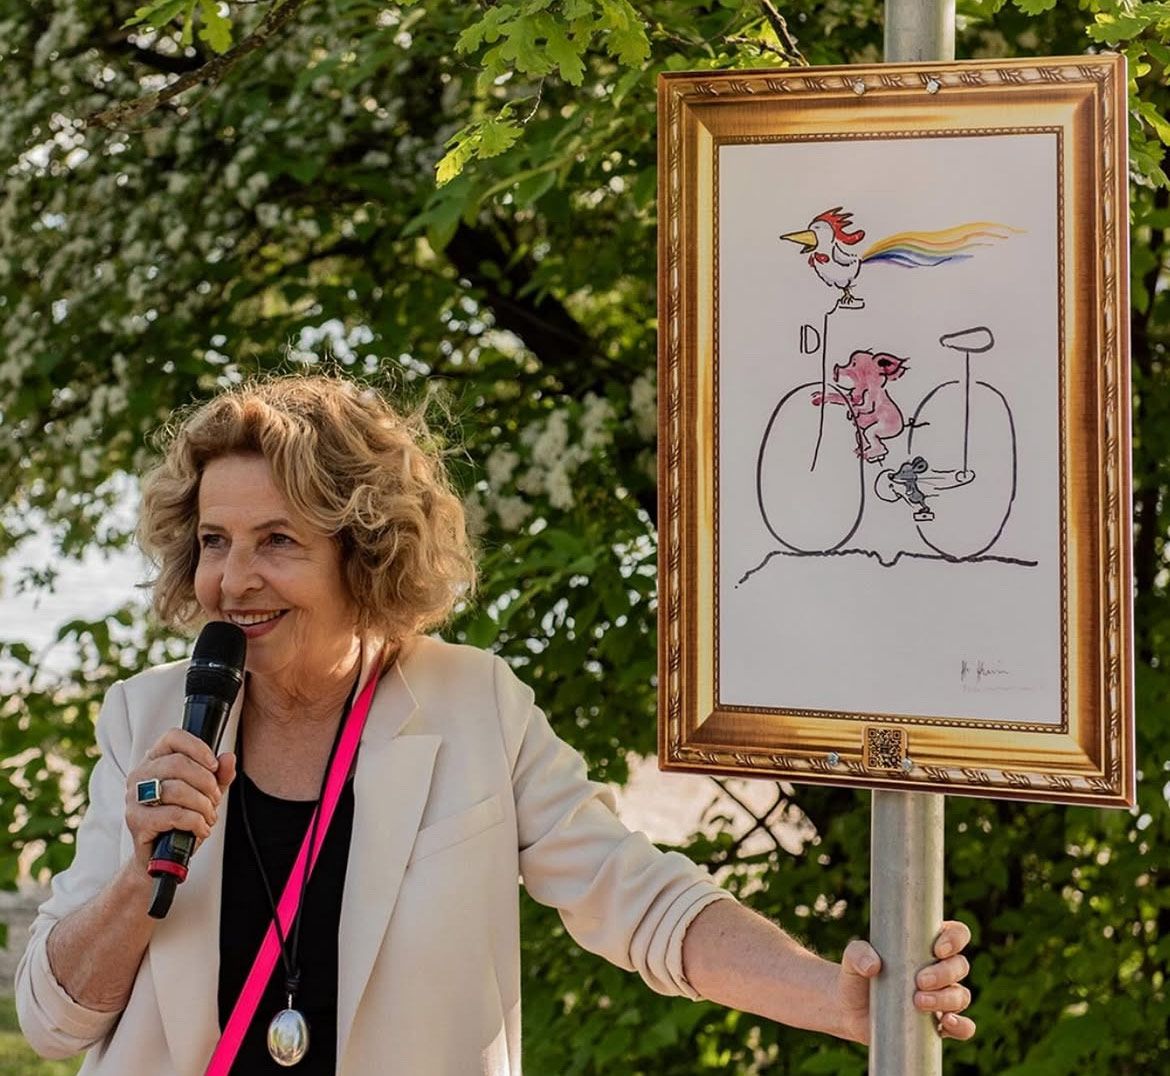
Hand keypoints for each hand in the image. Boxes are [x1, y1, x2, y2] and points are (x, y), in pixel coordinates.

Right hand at [124, 729, 236, 872]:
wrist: (161, 857)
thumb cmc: (182, 820)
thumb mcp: (206, 793)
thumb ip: (219, 775)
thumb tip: (228, 758)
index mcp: (155, 761)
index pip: (173, 737)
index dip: (198, 748)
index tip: (214, 766)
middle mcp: (140, 775)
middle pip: (178, 763)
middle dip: (206, 783)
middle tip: (214, 800)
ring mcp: (134, 798)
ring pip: (177, 789)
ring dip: (203, 805)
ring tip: (208, 816)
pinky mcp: (136, 821)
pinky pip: (174, 814)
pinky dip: (196, 822)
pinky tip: (200, 829)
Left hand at [834, 921, 975, 1043]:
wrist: (849, 1009)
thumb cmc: (856, 974)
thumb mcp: (852, 957)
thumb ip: (858, 953)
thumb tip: (873, 965)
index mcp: (926, 945)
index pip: (956, 934)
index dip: (955, 938)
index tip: (938, 949)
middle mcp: (939, 969)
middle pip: (960, 965)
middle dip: (945, 973)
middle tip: (920, 981)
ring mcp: (942, 997)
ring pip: (961, 995)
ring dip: (946, 998)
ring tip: (919, 1002)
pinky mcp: (938, 1023)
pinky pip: (963, 1027)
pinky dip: (962, 1026)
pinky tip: (946, 1023)